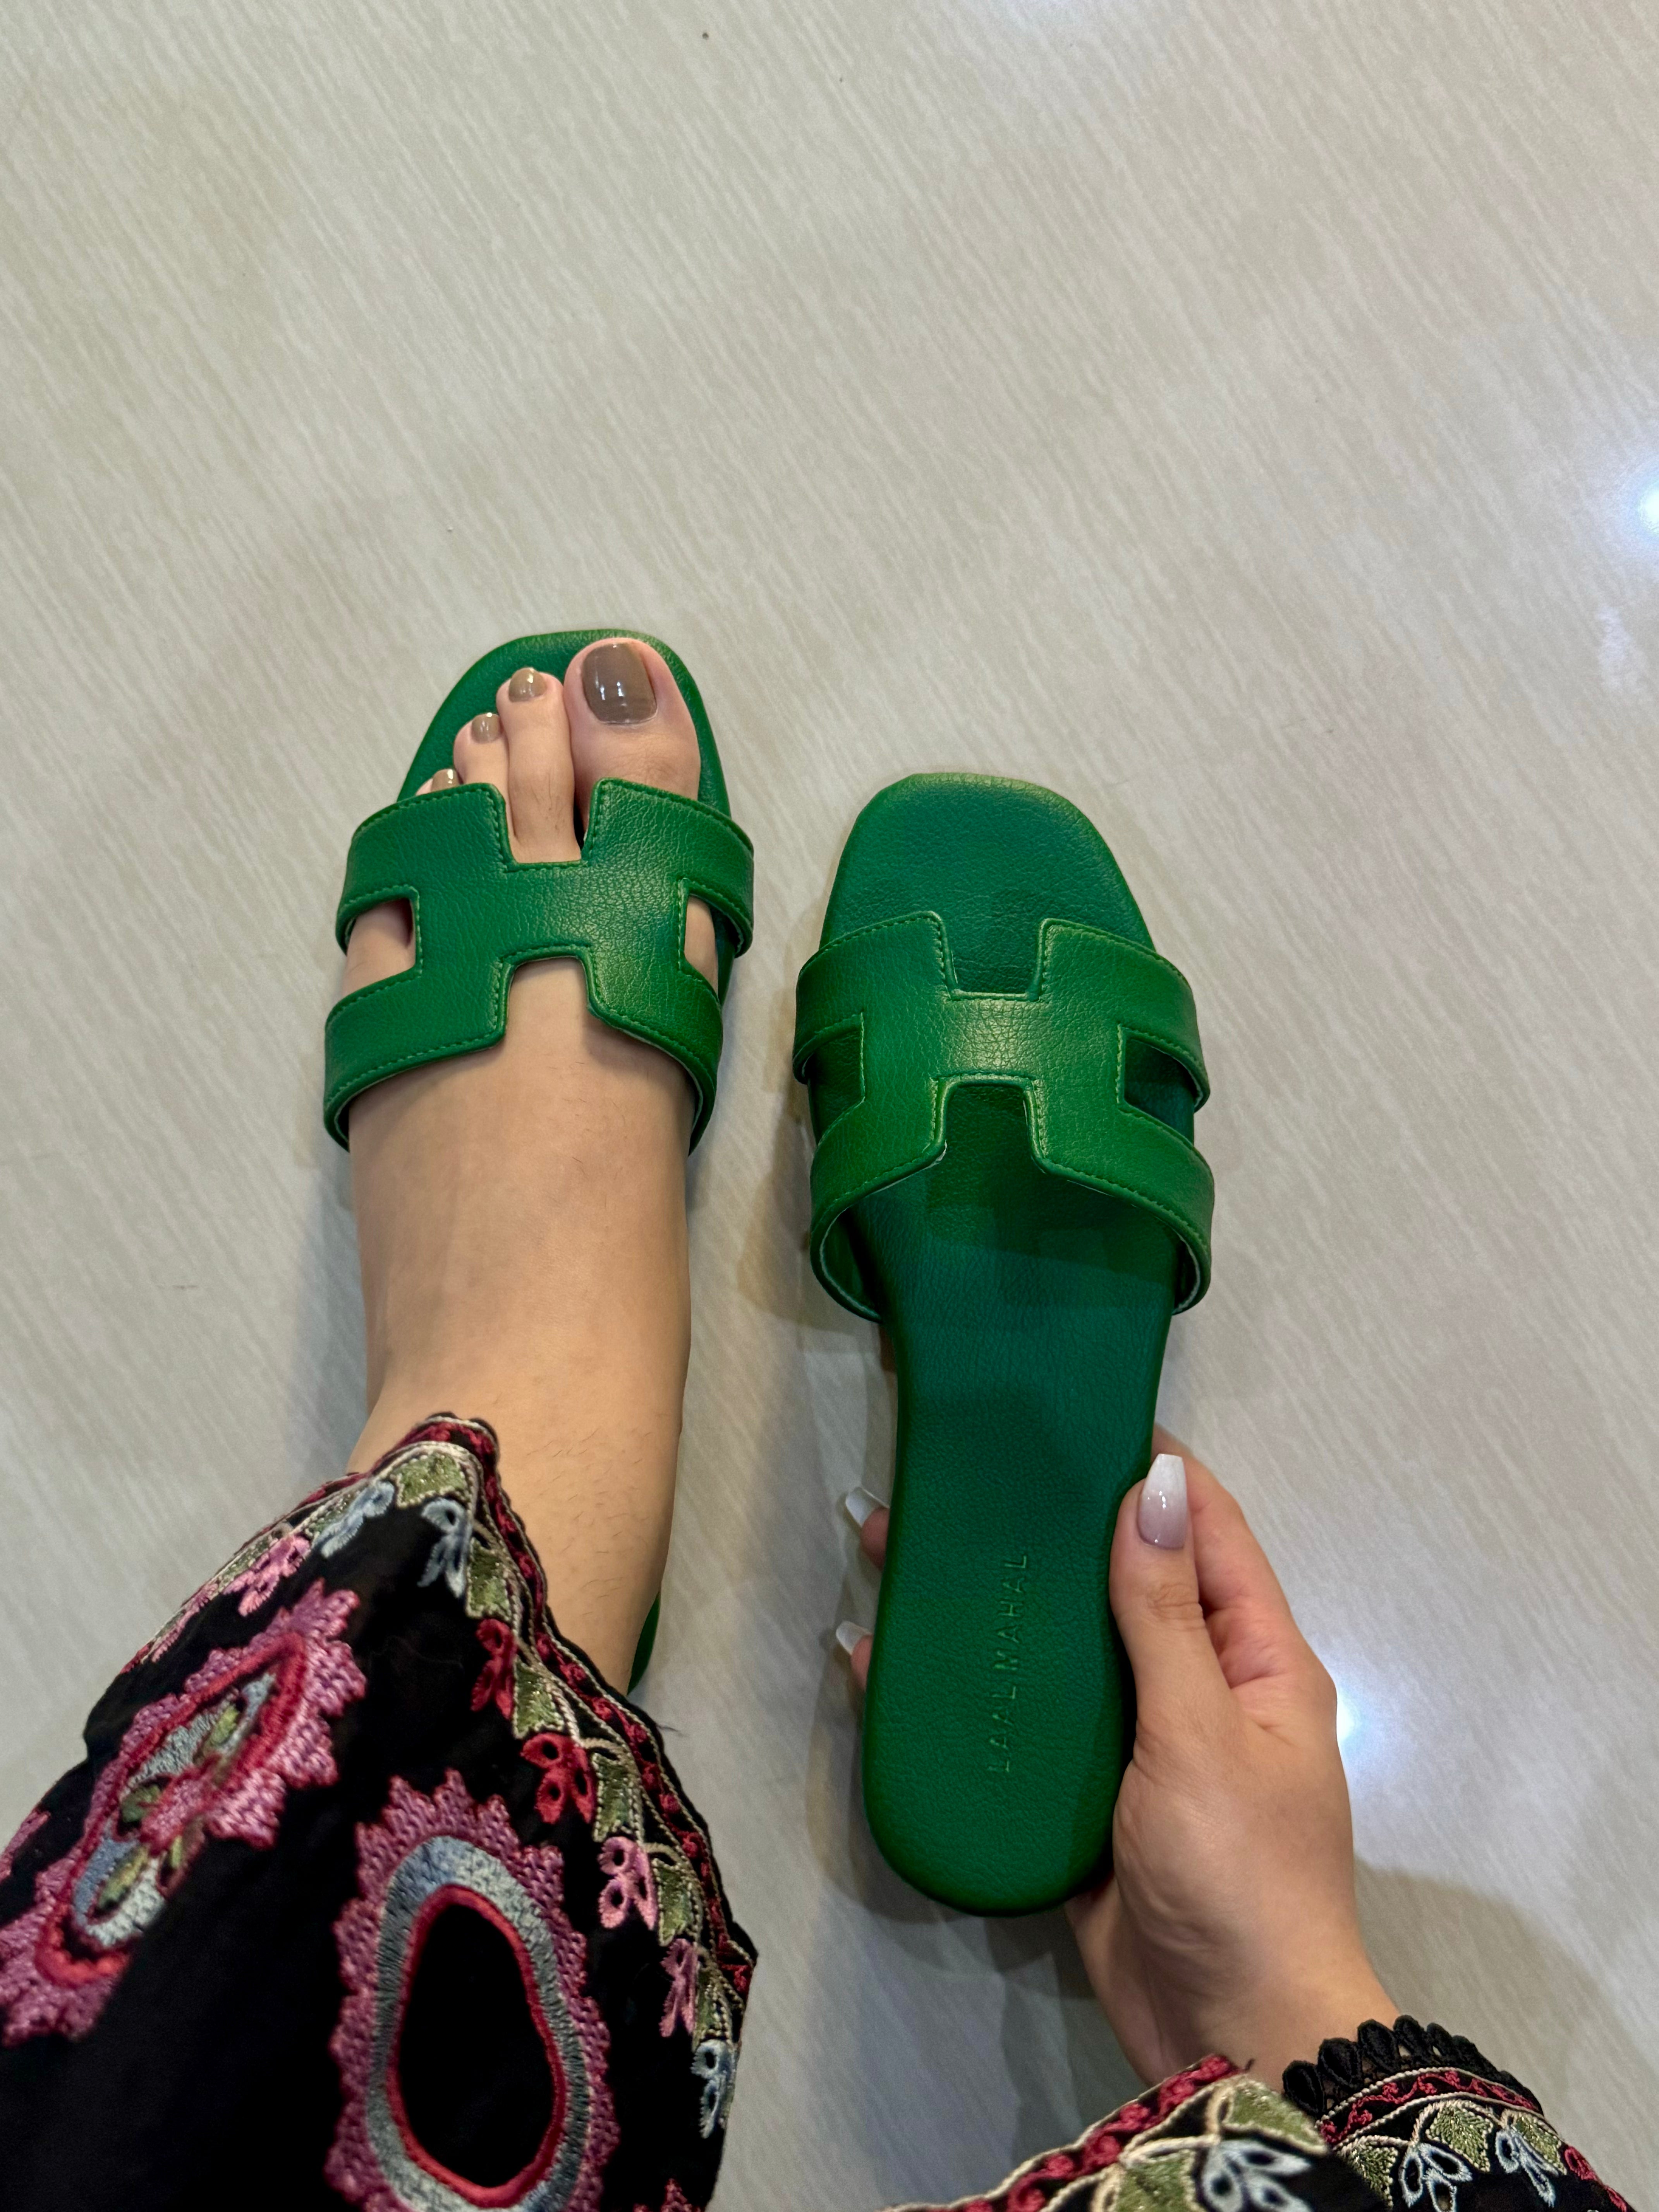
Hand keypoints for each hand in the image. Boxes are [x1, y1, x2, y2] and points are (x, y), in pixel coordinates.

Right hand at [840, 1427, 1393, 2089]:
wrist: (1229, 2037)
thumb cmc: (1238, 1874)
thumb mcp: (1204, 1733)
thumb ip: (1167, 1613)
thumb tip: (1150, 1484)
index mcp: (1254, 1659)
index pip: (1202, 1528)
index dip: (1145, 1466)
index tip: (1071, 1411)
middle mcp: (1198, 1687)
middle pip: (1118, 1582)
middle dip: (1044, 1531)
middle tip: (953, 1475)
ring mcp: (1138, 1744)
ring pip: (1063, 1651)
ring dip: (995, 1606)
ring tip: (899, 1550)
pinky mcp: (1084, 1800)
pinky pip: (1028, 1728)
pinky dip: (969, 1693)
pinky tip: (890, 1662)